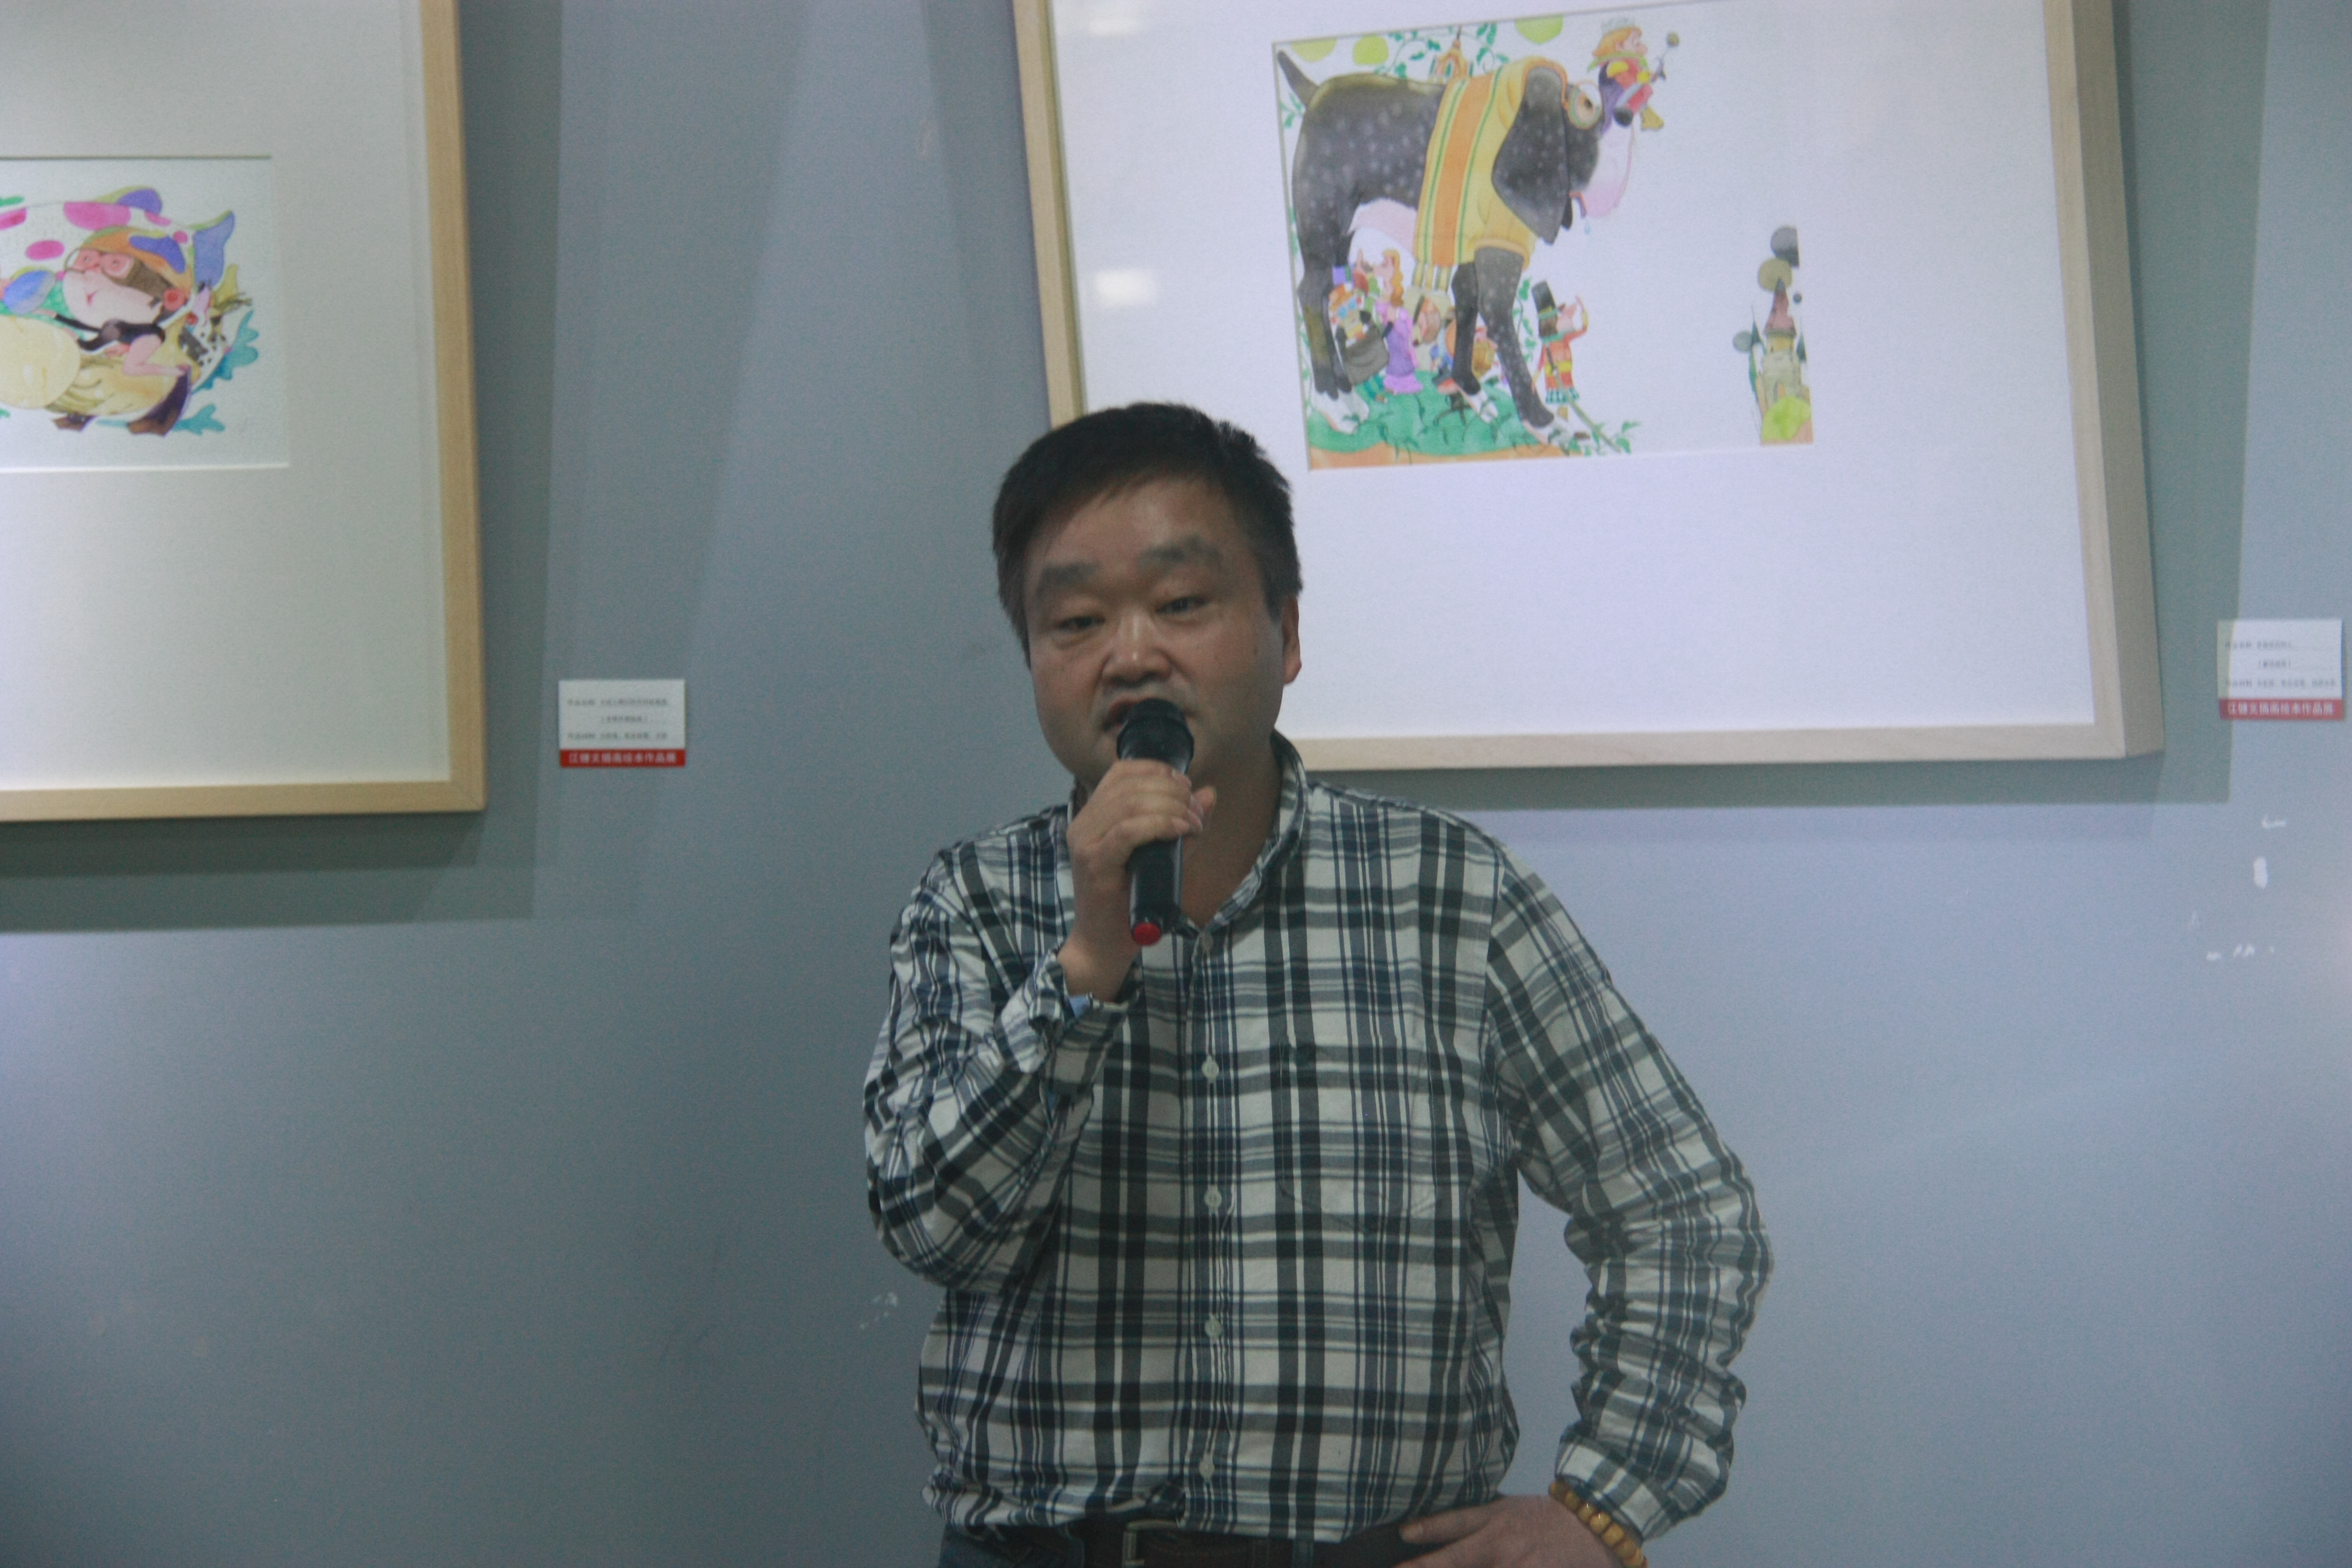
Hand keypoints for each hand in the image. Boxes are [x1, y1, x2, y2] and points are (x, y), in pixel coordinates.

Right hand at [1057, 758, 1213, 998]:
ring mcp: (1085, 843)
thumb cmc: (1131, 902)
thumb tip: (1209, 793)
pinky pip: (1127, 831)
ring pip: (1129, 803)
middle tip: (1196, 811)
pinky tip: (1180, 830)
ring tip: (1193, 823)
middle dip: (1172, 791)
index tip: (1186, 785)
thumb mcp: (1165, 856)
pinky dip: (1158, 825)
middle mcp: (1083, 824)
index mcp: (1094, 816)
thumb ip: (1183, 824)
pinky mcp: (1094, 864)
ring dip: (1171, 807)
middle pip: (1129, 784)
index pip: (1121, 772)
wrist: (1104, 945)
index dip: (1157, 769)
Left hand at [1398, 1495, 1619, 1567]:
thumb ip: (1470, 1520)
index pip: (1452, 1527)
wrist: (1593, 1524)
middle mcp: (1501, 1547)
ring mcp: (1518, 1566)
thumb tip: (1428, 1529)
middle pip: (1456, 1561)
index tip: (1402, 1535)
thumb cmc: (1543, 1516)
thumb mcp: (1505, 1508)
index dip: (1426, 1531)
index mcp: (1493, 1523)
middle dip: (1427, 1567)